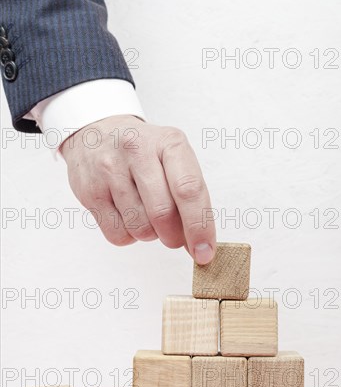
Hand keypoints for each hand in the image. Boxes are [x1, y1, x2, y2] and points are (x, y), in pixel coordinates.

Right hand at [60, 115, 215, 264]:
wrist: (96, 133)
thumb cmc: (144, 152)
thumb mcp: (173, 158)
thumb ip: (190, 196)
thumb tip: (199, 245)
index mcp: (169, 142)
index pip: (189, 189)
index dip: (200, 227)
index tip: (204, 253)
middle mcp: (138, 150)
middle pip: (163, 214)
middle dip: (174, 237)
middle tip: (175, 237)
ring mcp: (110, 169)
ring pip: (141, 228)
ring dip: (150, 235)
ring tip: (146, 214)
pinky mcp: (90, 191)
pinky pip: (118, 235)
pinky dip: (129, 236)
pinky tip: (127, 216)